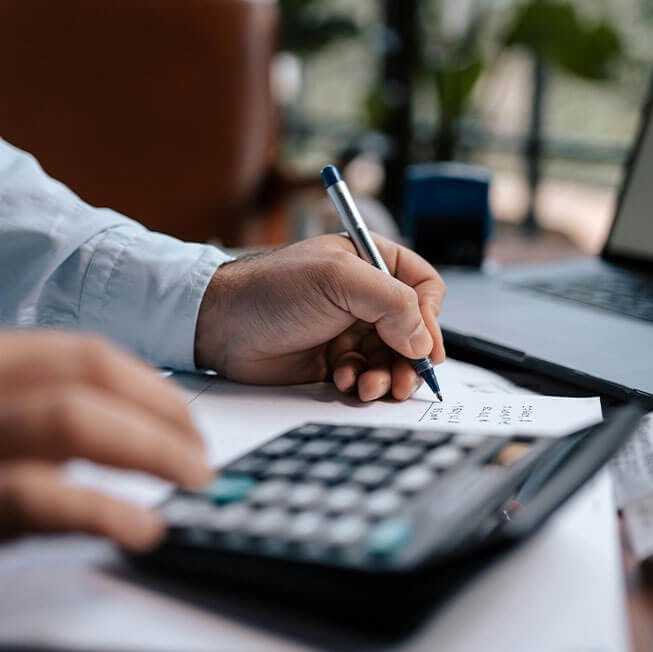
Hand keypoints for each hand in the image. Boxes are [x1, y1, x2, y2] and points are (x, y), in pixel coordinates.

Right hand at [0, 330, 208, 593]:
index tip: (186, 420)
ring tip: (192, 480)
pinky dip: (103, 510)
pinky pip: (35, 497)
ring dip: (150, 448)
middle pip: (85, 375)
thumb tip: (134, 422)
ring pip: (71, 418)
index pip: (80, 353)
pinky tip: (142, 528)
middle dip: (161, 413)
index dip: (149, 385)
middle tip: (200, 455)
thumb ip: (37, 415)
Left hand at [194, 233, 445, 400]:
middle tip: (403, 381)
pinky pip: (364, 375)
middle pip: (412, 331)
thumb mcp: (339, 280)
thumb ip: (391, 302)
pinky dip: (359, 382)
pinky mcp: (334, 359)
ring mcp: (350, 329)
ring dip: (386, 376)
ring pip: (390, 359)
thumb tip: (422, 342)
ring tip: (368, 386)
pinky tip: (341, 380)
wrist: (222, 325)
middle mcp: (365, 296)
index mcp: (372, 263)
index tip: (426, 348)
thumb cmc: (273, 289)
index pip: (423, 288)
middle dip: (409, 359)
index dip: (430, 319)